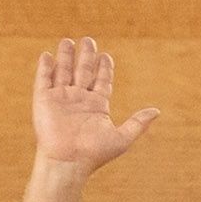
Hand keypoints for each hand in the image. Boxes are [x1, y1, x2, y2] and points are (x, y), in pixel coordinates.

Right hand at [30, 37, 159, 175]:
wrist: (69, 161)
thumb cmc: (95, 153)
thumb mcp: (122, 137)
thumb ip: (138, 122)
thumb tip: (157, 111)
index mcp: (97, 106)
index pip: (102, 81)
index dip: (104, 68)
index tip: (106, 56)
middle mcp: (79, 100)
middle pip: (83, 72)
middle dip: (86, 57)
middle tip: (88, 40)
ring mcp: (61, 99)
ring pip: (64, 72)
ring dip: (66, 57)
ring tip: (68, 41)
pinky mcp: (43, 100)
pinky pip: (44, 80)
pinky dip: (45, 68)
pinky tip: (48, 56)